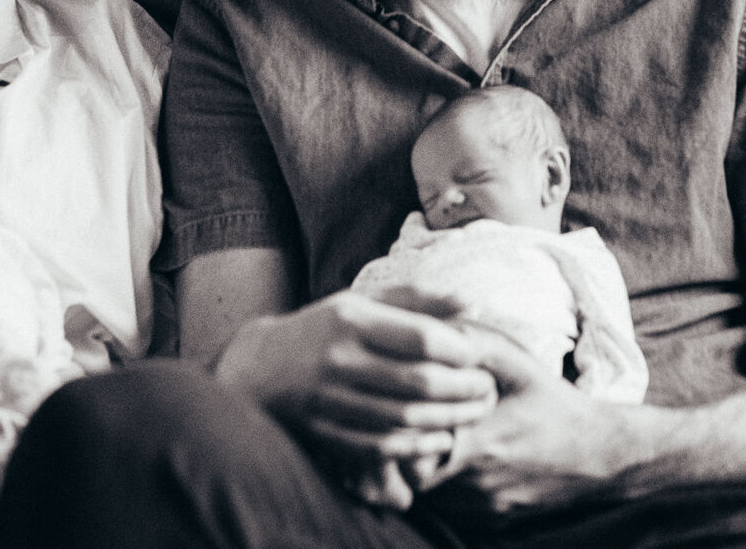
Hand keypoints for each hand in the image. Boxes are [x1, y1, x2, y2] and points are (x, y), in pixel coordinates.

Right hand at [216, 288, 495, 468]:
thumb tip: (471, 300)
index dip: (460, 349)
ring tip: (474, 412)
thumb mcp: (361, 302)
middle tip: (488, 388)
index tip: (480, 355)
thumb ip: (415, 299)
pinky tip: (440, 438)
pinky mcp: (326, 432)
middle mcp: (338, 359)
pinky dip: (418, 446)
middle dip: (464, 388)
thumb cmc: (323, 328)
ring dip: (450, 419)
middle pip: (418, 381)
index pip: (421, 337)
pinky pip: (382, 447)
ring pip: (405, 417)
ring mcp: (330, 400)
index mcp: (350, 319)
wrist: (257, 368)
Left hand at [424, 335, 627, 518]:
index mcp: (479, 442)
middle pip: (416, 479)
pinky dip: (450, 491)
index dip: (402, 434)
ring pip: (433, 497)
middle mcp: (478, 483)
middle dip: (409, 456)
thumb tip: (438, 329)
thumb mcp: (520, 365)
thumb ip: (477, 344)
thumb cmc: (555, 404)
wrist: (600, 455)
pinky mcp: (493, 522)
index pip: (411, 451)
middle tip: (414, 429)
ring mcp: (485, 508)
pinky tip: (462, 464)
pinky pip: (455, 511)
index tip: (405, 413)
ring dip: (428, 473)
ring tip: (439, 443)